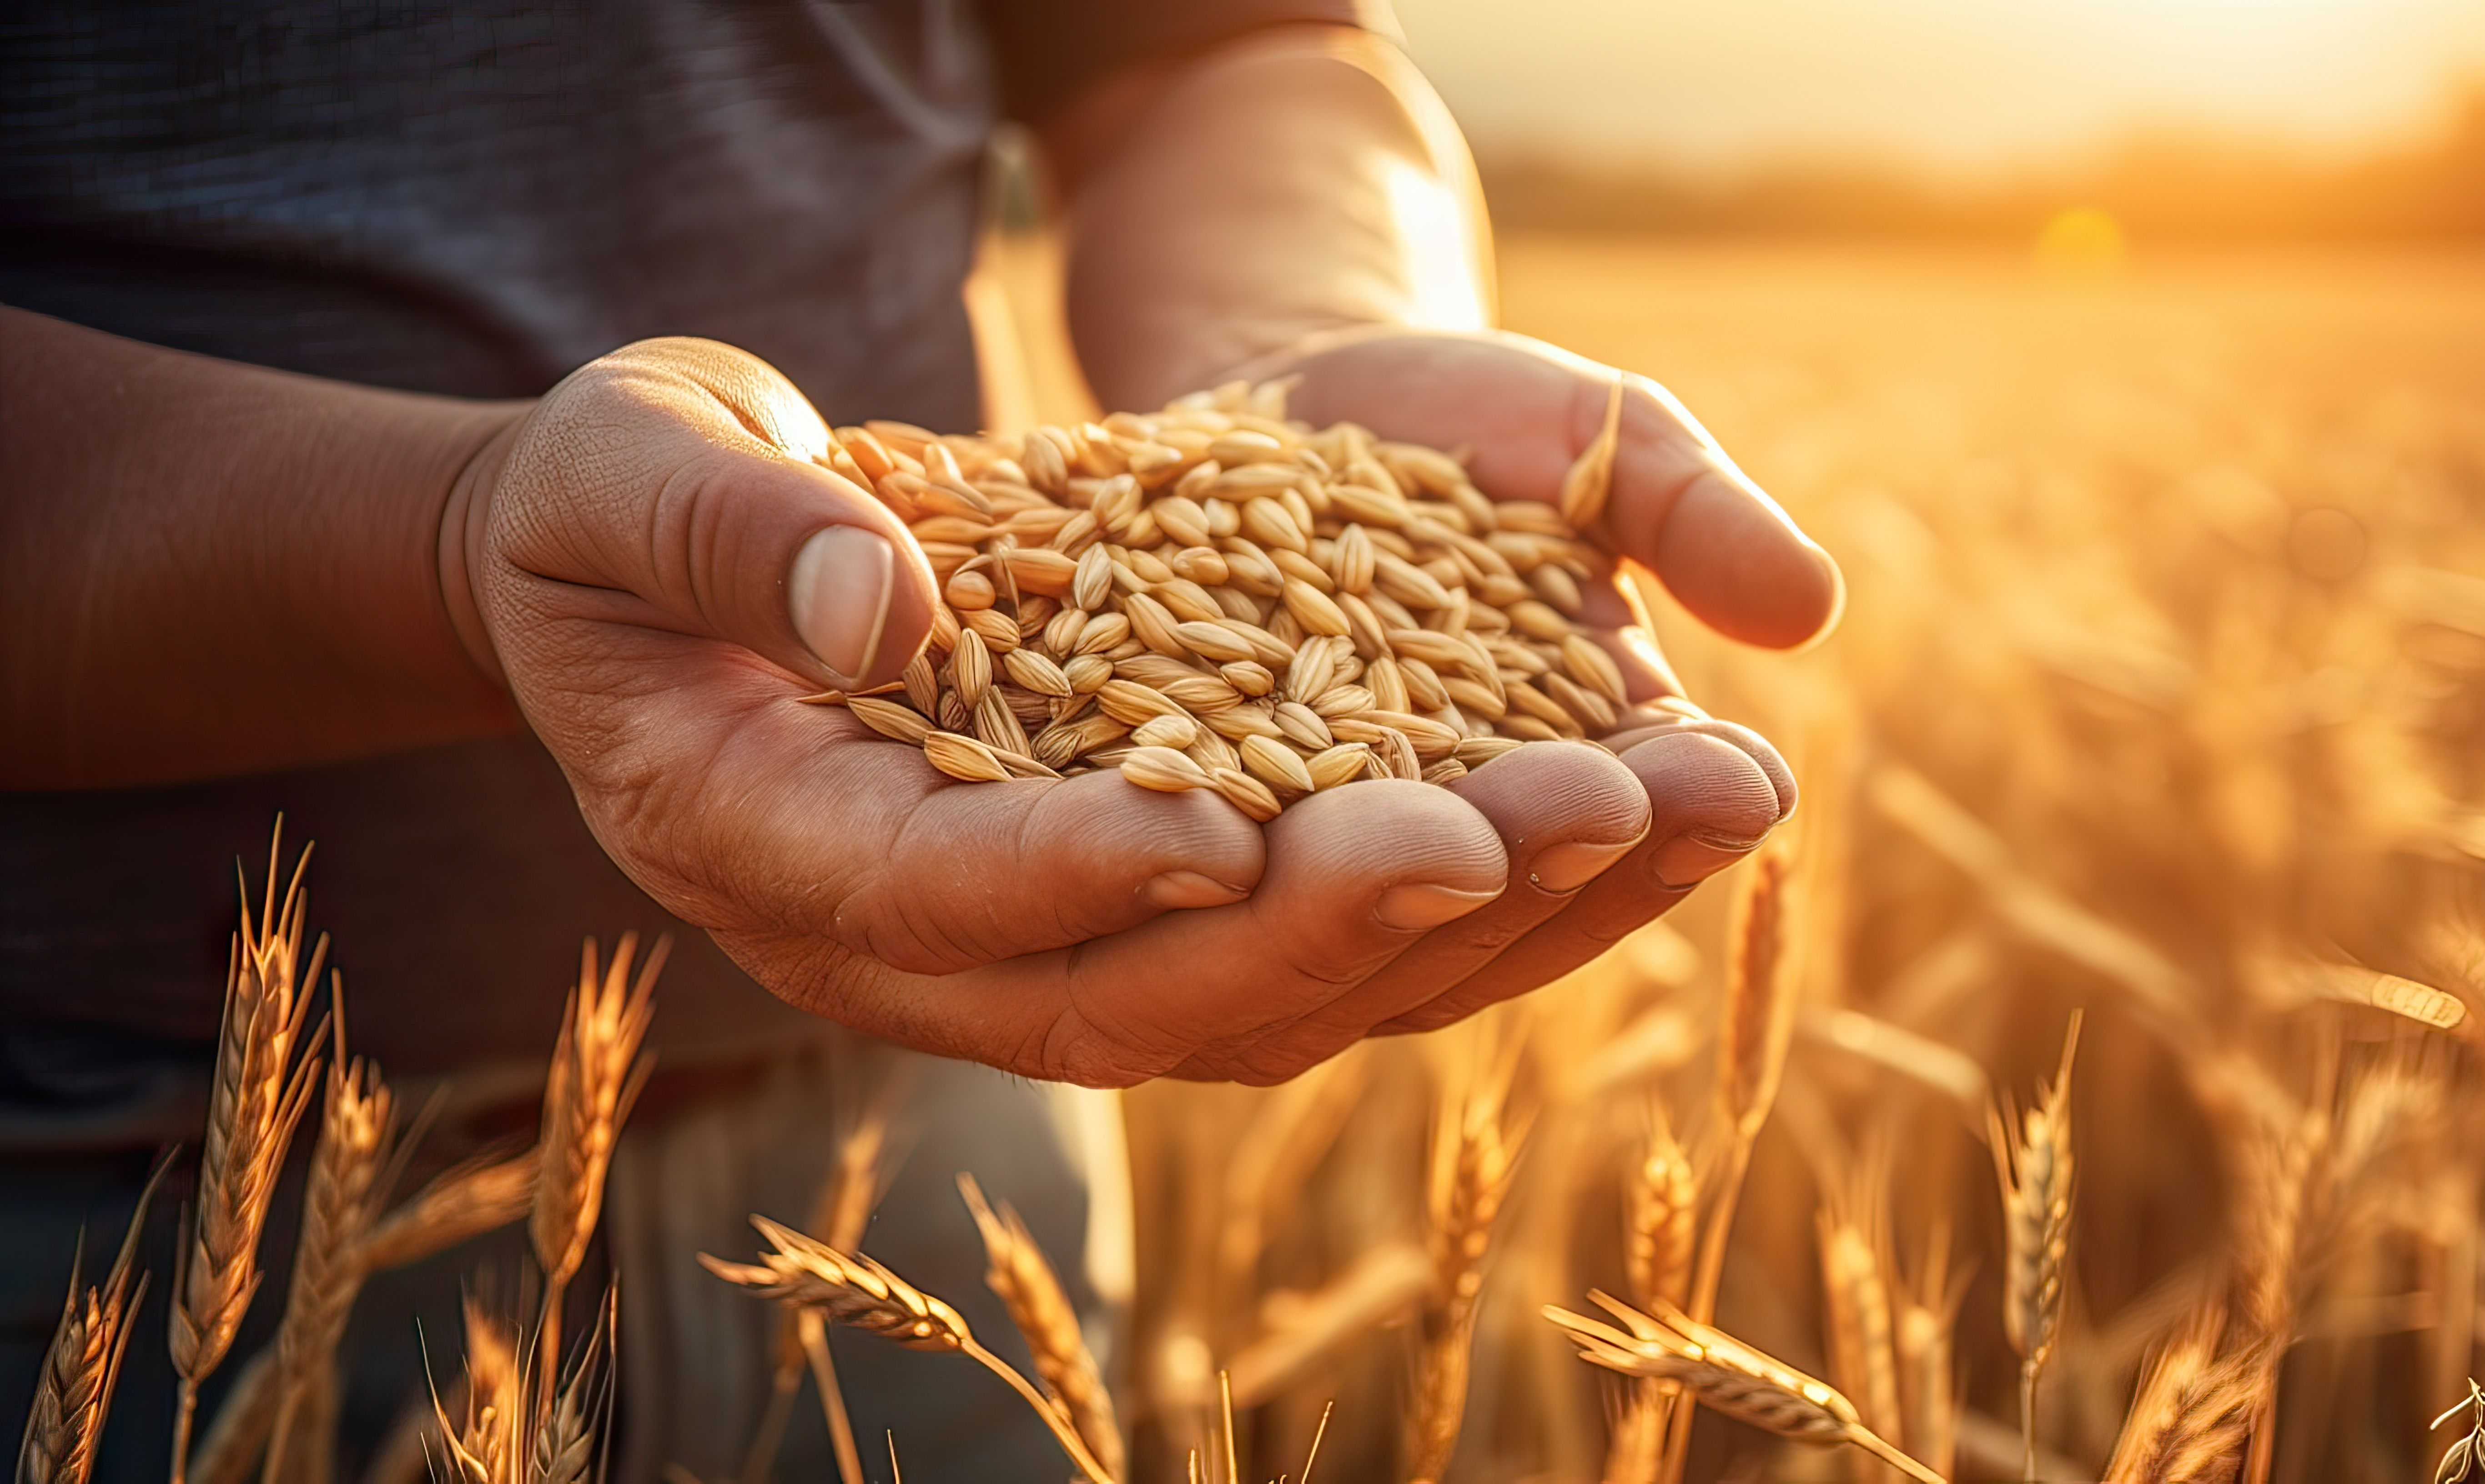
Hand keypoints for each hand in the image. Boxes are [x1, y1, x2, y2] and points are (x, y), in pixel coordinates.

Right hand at [454, 334, 1833, 1087]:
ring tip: (1695, 797)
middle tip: (1545, 813)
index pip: (935, 897)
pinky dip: (1523, 878)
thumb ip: (724, 526)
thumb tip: (880, 604)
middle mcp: (927, 949)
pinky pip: (1361, 929)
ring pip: (1302, 991)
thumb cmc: (642, 495)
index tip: (1228, 826)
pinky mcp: (1185, 901)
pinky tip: (1676, 797)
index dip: (1074, 874)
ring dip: (1507, 909)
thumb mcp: (633, 461)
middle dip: (1356, 912)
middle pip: (1158, 990)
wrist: (708, 541)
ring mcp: (1070, 942)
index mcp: (767, 846)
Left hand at [1143, 326, 1838, 1076]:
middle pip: (1469, 921)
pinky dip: (1167, 855)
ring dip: (1345, 899)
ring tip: (1388, 844)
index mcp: (1563, 810)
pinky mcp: (1135, 844)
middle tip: (1539, 820)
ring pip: (1307, 940)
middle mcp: (1426, 880)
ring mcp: (1276, 884)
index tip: (1728, 779)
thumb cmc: (1469, 427)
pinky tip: (1187, 830)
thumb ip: (1689, 516)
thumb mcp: (1591, 438)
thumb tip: (1809, 608)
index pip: (1628, 849)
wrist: (1277, 398)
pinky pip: (1147, 874)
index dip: (1673, 826)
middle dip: (1510, 872)